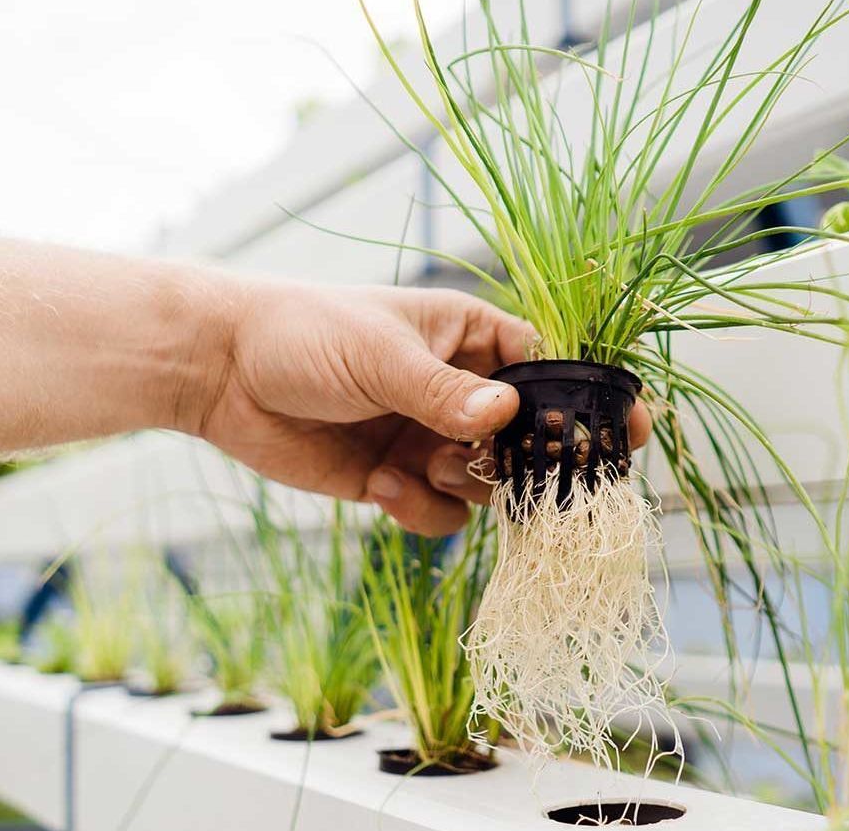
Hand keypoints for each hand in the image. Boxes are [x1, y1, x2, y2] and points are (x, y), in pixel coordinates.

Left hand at [200, 282, 651, 535]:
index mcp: (468, 339)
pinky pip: (437, 513)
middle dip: (518, 463)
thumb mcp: (380, 355)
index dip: (585, 403)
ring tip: (415, 467)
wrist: (223, 372)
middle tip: (503, 475)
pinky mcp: (394, 478)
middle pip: (525, 440)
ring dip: (460, 488)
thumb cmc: (304, 334)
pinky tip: (377, 486)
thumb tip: (511, 417)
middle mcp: (457, 391)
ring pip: (484, 487)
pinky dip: (418, 511)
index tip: (625, 434)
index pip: (546, 370)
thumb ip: (445, 393)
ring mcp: (427, 437)